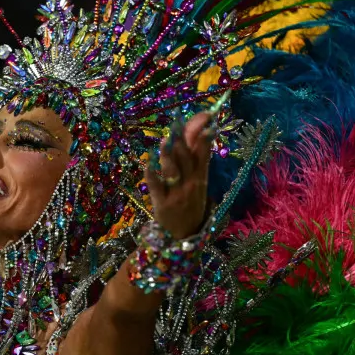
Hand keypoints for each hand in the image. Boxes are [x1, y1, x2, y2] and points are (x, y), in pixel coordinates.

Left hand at [146, 112, 212, 238]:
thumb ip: (197, 163)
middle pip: (186, 158)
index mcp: (201, 180)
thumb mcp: (198, 185)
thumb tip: (199, 136)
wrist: (182, 236)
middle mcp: (191, 185)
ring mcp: (176, 194)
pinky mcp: (161, 202)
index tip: (206, 118)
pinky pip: (155, 185)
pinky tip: (148, 161)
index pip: (204, 154)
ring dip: (167, 153)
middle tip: (176, 124)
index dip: (204, 135)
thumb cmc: (189, 206)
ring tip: (165, 139)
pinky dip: (151, 172)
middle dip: (182, 139)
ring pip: (172, 170)